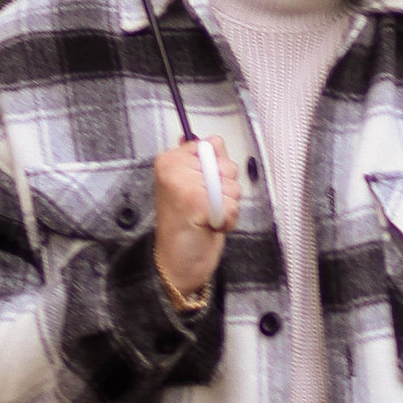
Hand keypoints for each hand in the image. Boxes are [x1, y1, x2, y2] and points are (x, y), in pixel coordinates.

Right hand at [153, 136, 241, 307]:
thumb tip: (214, 139)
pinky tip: (210, 226)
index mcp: (169, 160)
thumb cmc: (186, 225)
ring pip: (232, 186)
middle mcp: (173, 168)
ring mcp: (184, 184)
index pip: (213, 145)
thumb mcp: (194, 185)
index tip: (201, 187)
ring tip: (207, 217)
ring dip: (227, 207)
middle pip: (227, 166)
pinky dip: (228, 221)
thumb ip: (206, 160)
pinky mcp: (197, 203)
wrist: (175, 263)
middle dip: (226, 190)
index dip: (218, 170)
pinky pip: (232, 205)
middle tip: (205, 206)